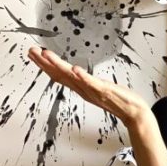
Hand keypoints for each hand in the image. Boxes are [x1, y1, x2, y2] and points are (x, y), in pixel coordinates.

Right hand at [27, 47, 151, 126]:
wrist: (134, 113)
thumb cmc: (119, 100)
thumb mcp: (98, 88)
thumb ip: (86, 81)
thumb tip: (76, 72)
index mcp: (81, 88)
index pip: (59, 75)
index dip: (45, 65)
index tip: (34, 54)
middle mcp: (84, 90)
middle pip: (60, 75)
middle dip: (45, 64)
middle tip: (32, 52)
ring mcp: (93, 91)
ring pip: (72, 78)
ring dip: (58, 66)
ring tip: (46, 55)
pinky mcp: (104, 91)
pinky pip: (91, 84)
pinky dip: (82, 77)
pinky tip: (75, 69)